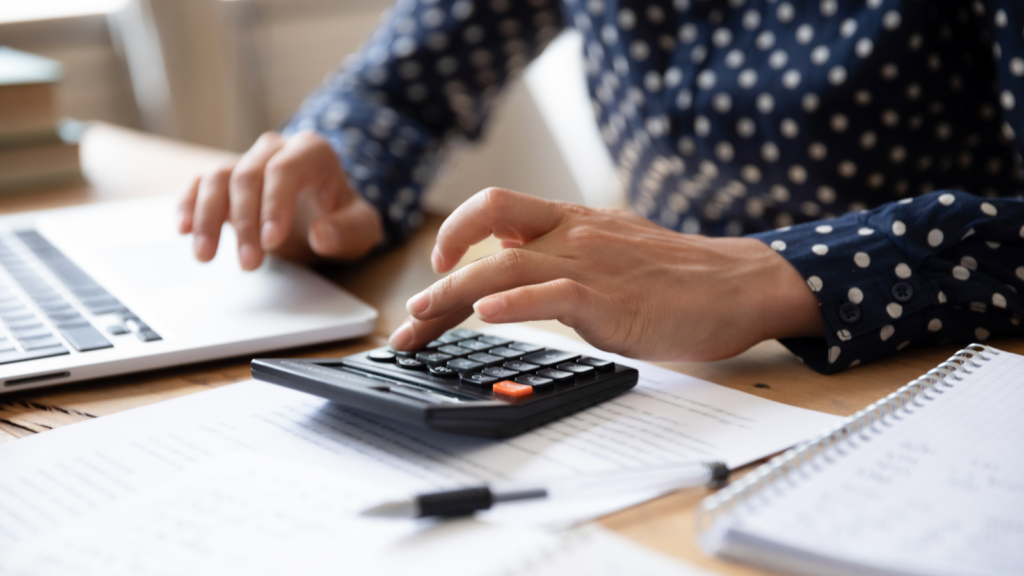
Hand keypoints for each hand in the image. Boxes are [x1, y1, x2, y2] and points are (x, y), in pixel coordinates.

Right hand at [177, 130, 382, 269]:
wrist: (327, 214)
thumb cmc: (343, 218)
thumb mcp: (362, 229)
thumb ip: (349, 231)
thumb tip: (322, 236)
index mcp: (312, 151)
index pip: (285, 169)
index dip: (274, 204)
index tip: (271, 242)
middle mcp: (275, 149)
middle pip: (248, 176)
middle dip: (245, 223)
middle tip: (249, 264)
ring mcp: (247, 162)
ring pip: (217, 178)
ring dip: (208, 218)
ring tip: (206, 256)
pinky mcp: (226, 181)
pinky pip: (200, 184)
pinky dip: (188, 205)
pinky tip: (184, 230)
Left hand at [388, 188, 822, 361]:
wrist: (738, 285)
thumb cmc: (678, 276)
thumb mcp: (612, 251)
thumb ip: (565, 257)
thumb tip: (518, 275)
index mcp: (572, 220)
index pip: (496, 212)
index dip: (454, 234)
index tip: (435, 267)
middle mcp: (573, 234)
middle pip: (487, 233)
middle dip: (439, 275)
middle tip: (411, 316)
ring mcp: (589, 264)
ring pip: (504, 266)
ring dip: (454, 293)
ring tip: (422, 318)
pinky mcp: (608, 299)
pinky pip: (549, 294)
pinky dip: (513, 304)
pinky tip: (488, 316)